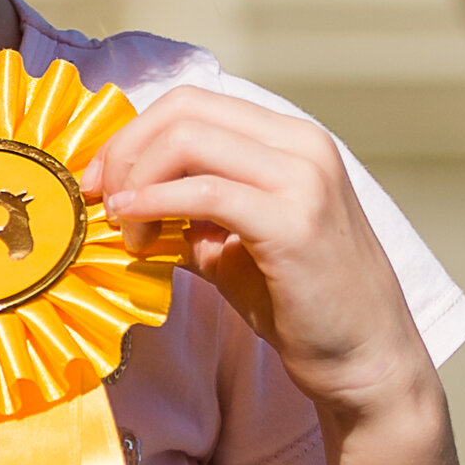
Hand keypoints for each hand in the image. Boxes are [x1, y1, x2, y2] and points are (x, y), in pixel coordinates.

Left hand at [94, 87, 437, 430]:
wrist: (365, 361)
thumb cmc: (300, 306)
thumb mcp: (232, 245)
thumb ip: (188, 214)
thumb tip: (121, 201)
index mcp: (289, 140)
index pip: (193, 103)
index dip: (133, 135)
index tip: (101, 180)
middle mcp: (302, 145)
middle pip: (184, 109)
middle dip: (124, 150)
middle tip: (100, 198)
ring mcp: (304, 178)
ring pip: (189, 140)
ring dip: (137, 179)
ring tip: (126, 228)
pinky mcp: (295, 222)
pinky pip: (206, 192)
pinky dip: (157, 203)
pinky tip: (138, 230)